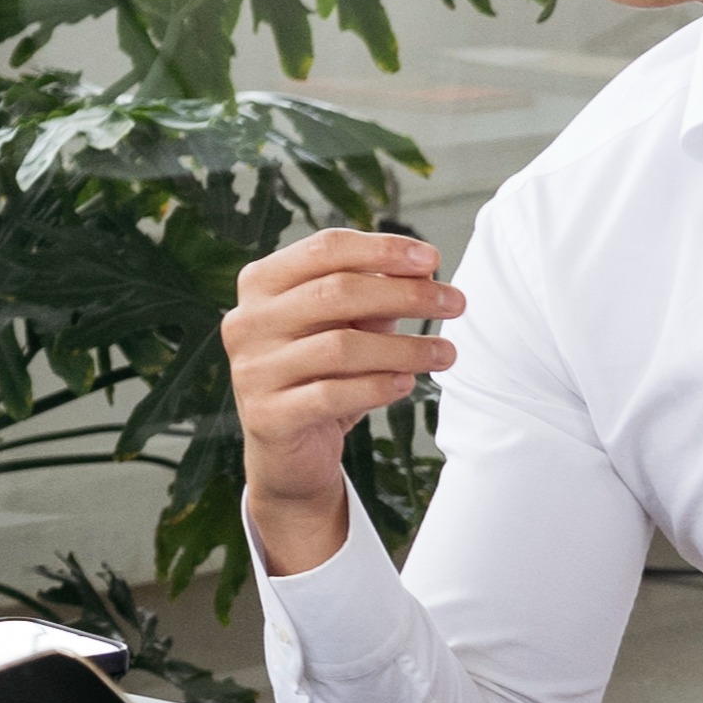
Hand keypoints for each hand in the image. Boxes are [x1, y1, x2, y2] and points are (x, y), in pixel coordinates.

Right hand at [218, 230, 458, 574]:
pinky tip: (407, 384)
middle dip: (406, 294)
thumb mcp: (346, 327)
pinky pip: (332, 394)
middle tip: (455, 303)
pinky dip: (378, 386)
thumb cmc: (320, 375)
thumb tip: (425, 274)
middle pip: (335, 292)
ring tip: (446, 353)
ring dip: (404, 348)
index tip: (433, 259)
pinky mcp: (267, 415)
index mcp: (261, 284)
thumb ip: (374, 296)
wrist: (287, 454)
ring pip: (340, 346)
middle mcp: (247, 321)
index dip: (382, 249)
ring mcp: (252, 369)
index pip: (325, 248)